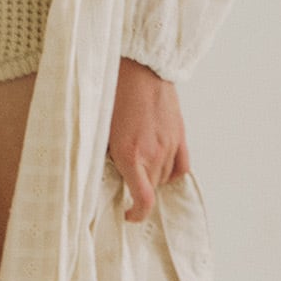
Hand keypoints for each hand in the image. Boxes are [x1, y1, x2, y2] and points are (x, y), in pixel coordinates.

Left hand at [107, 55, 190, 222]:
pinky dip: (172, 171)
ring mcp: (170, 145)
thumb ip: (102, 154)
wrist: (138, 65)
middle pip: (152, 189)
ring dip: (152, 178)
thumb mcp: (99, 127)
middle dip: (139, 190)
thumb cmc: (113, 91)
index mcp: (131, 154)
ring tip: (138, 164)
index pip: (144, 200)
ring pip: (165, 177)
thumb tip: (100, 173)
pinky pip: (181, 166)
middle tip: (125, 179)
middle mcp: (154, 154)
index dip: (136, 214)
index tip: (127, 214)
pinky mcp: (180, 135)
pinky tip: (161, 164)